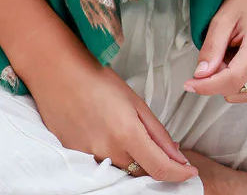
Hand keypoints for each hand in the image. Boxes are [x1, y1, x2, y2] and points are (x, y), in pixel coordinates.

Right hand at [22, 53, 198, 182]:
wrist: (57, 72)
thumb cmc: (98, 79)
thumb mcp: (135, 101)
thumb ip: (157, 132)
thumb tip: (175, 154)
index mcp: (127, 134)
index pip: (159, 168)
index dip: (178, 174)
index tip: (189, 172)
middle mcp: (108, 151)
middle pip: (140, 172)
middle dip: (153, 163)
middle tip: (156, 144)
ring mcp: (89, 156)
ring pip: (120, 169)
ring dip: (130, 158)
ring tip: (121, 129)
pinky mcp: (74, 156)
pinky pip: (100, 163)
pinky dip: (109, 153)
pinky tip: (103, 130)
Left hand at [182, 0, 246, 102]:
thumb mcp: (224, 16)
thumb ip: (212, 47)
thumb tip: (200, 75)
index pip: (232, 79)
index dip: (208, 86)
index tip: (189, 84)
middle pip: (233, 87)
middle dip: (218, 74)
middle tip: (222, 47)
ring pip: (239, 92)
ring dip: (228, 77)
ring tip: (234, 50)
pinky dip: (239, 81)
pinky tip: (242, 60)